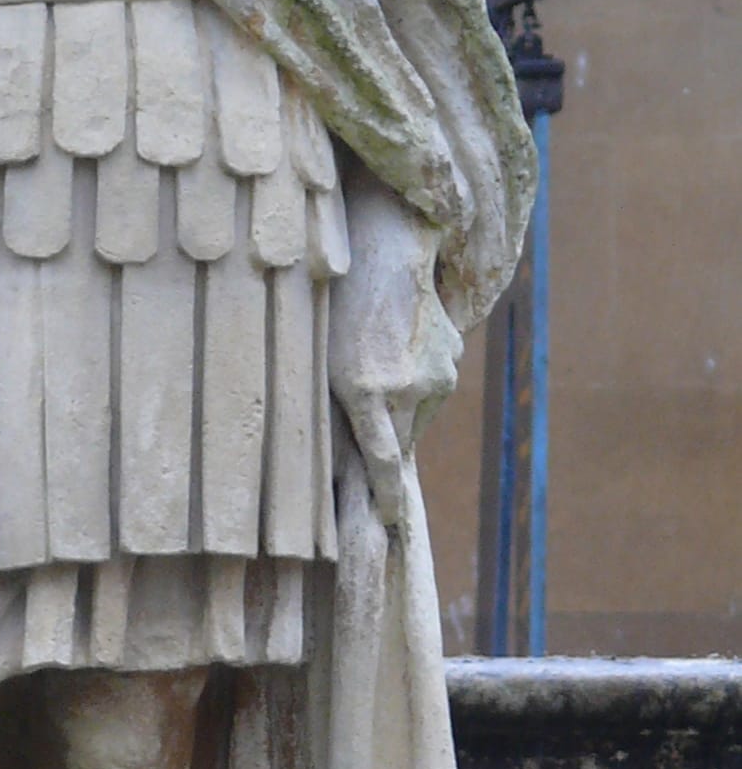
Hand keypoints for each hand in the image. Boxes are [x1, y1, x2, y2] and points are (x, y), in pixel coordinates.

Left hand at [327, 170, 462, 528]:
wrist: (384, 246)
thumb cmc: (334, 301)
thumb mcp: (316, 358)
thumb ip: (331, 407)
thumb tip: (336, 458)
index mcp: (365, 393)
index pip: (383, 465)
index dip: (385, 499)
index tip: (388, 522)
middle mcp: (406, 388)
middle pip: (401, 441)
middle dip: (387, 447)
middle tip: (369, 440)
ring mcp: (435, 372)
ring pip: (419, 413)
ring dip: (400, 409)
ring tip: (375, 370)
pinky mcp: (452, 355)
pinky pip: (433, 385)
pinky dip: (415, 382)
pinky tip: (393, 348)